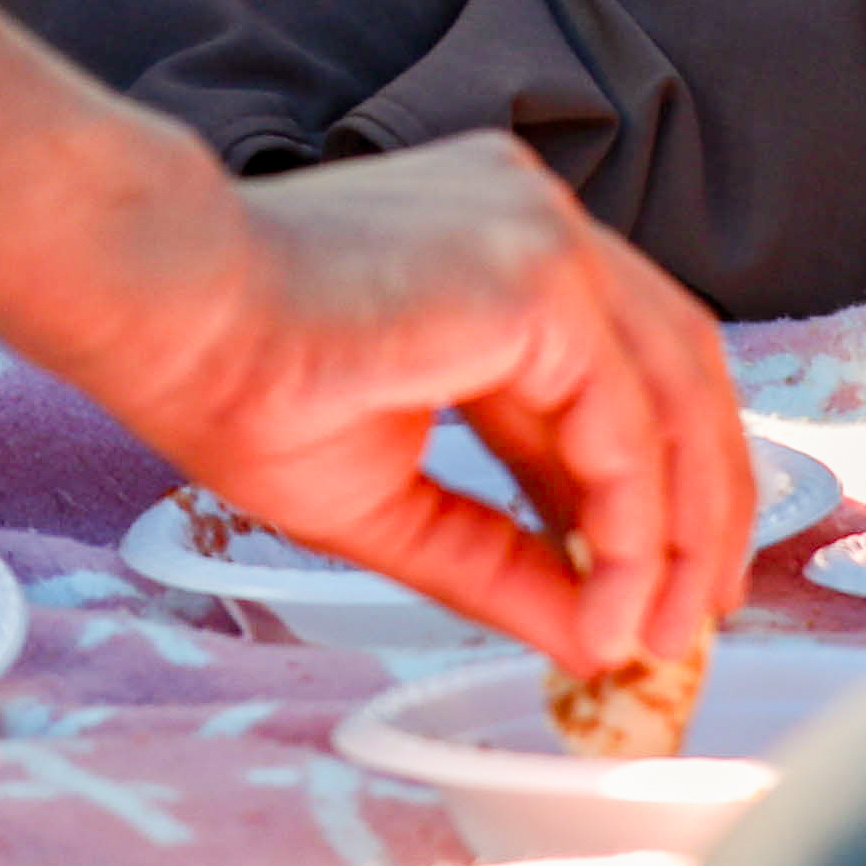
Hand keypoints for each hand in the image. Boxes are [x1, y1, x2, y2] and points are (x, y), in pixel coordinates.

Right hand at [46, 133, 756, 677]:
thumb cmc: (236, 380)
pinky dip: (635, 520)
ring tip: (659, 633)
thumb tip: (594, 640)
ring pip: (671, 389)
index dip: (645, 488)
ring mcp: (544, 236)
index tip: (647, 588)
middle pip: (676, 367)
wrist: (167, 313)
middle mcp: (536, 225)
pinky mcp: (540, 272)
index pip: (620, 371)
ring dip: (682, 527)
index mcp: (500, 252)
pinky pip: (625, 415)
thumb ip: (499, 559)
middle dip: (697, 505)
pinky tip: (613, 601)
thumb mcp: (393, 499)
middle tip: (688, 622)